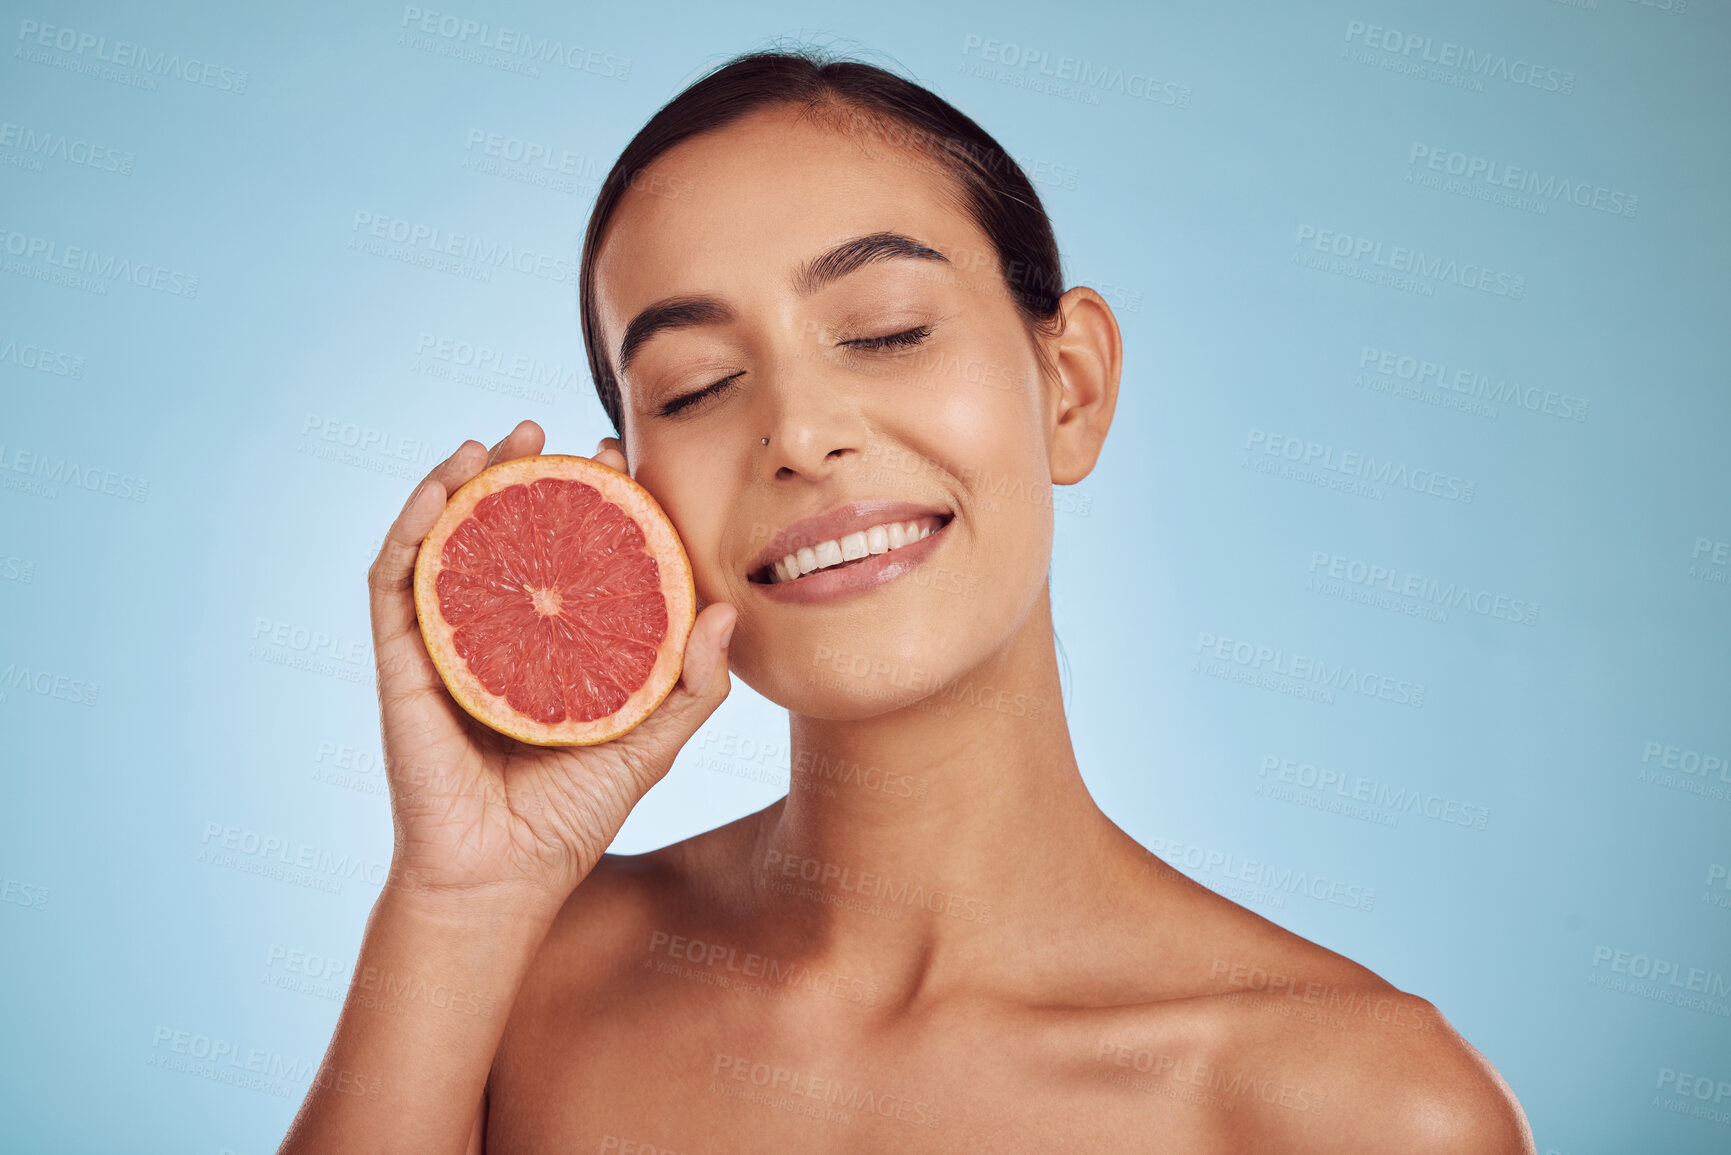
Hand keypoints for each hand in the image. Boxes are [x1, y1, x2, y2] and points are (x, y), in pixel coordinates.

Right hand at [365, 419, 733, 915]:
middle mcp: (496, 634)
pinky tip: (439, 488)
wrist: (501, 882)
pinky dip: (412, 526)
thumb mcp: (648, 744)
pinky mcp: (402, 661)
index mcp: (551, 646)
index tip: (621, 461)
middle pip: (504, 533)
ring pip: (447, 541)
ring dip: (464, 482)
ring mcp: (444, 642)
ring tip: (498, 440)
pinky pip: (397, 580)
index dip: (588, 502)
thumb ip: (691, 686)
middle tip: (558, 435)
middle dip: (527, 474)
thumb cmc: (570, 819)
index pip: (566, 554)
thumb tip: (727, 612)